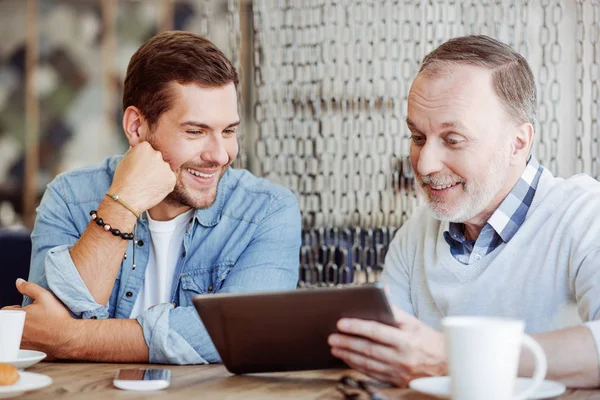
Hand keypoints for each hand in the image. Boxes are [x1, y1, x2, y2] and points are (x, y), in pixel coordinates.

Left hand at [2, 279, 75, 359]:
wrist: (67, 337)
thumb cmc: (56, 319)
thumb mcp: (45, 296)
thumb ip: (29, 287)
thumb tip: (19, 282)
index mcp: (16, 316)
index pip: (5, 311)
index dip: (16, 309)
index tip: (25, 310)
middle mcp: (14, 330)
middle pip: (8, 323)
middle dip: (16, 319)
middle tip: (31, 318)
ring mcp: (18, 342)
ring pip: (12, 333)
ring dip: (19, 329)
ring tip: (34, 327)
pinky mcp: (24, 350)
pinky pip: (18, 344)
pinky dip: (24, 339)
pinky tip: (36, 336)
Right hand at [109, 141, 176, 212]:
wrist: (127, 198)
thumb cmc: (123, 180)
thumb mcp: (125, 160)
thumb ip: (136, 152)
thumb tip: (140, 146)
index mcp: (145, 147)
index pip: (149, 150)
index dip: (144, 160)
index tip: (139, 168)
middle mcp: (157, 154)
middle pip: (158, 158)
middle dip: (153, 166)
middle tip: (144, 177)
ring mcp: (165, 166)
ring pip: (164, 169)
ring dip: (159, 175)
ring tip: (148, 184)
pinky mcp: (172, 178)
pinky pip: (169, 179)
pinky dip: (164, 184)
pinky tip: (154, 188)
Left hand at [328, 304, 446, 386]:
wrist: (446, 365)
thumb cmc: (427, 340)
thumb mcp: (413, 322)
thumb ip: (395, 309)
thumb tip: (382, 291)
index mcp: (407, 340)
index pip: (377, 332)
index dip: (357, 327)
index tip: (341, 323)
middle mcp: (402, 357)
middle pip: (368, 349)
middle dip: (347, 343)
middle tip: (332, 337)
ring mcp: (398, 372)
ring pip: (367, 364)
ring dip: (348, 355)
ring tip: (335, 347)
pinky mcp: (396, 381)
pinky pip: (372, 374)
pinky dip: (357, 366)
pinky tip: (347, 359)